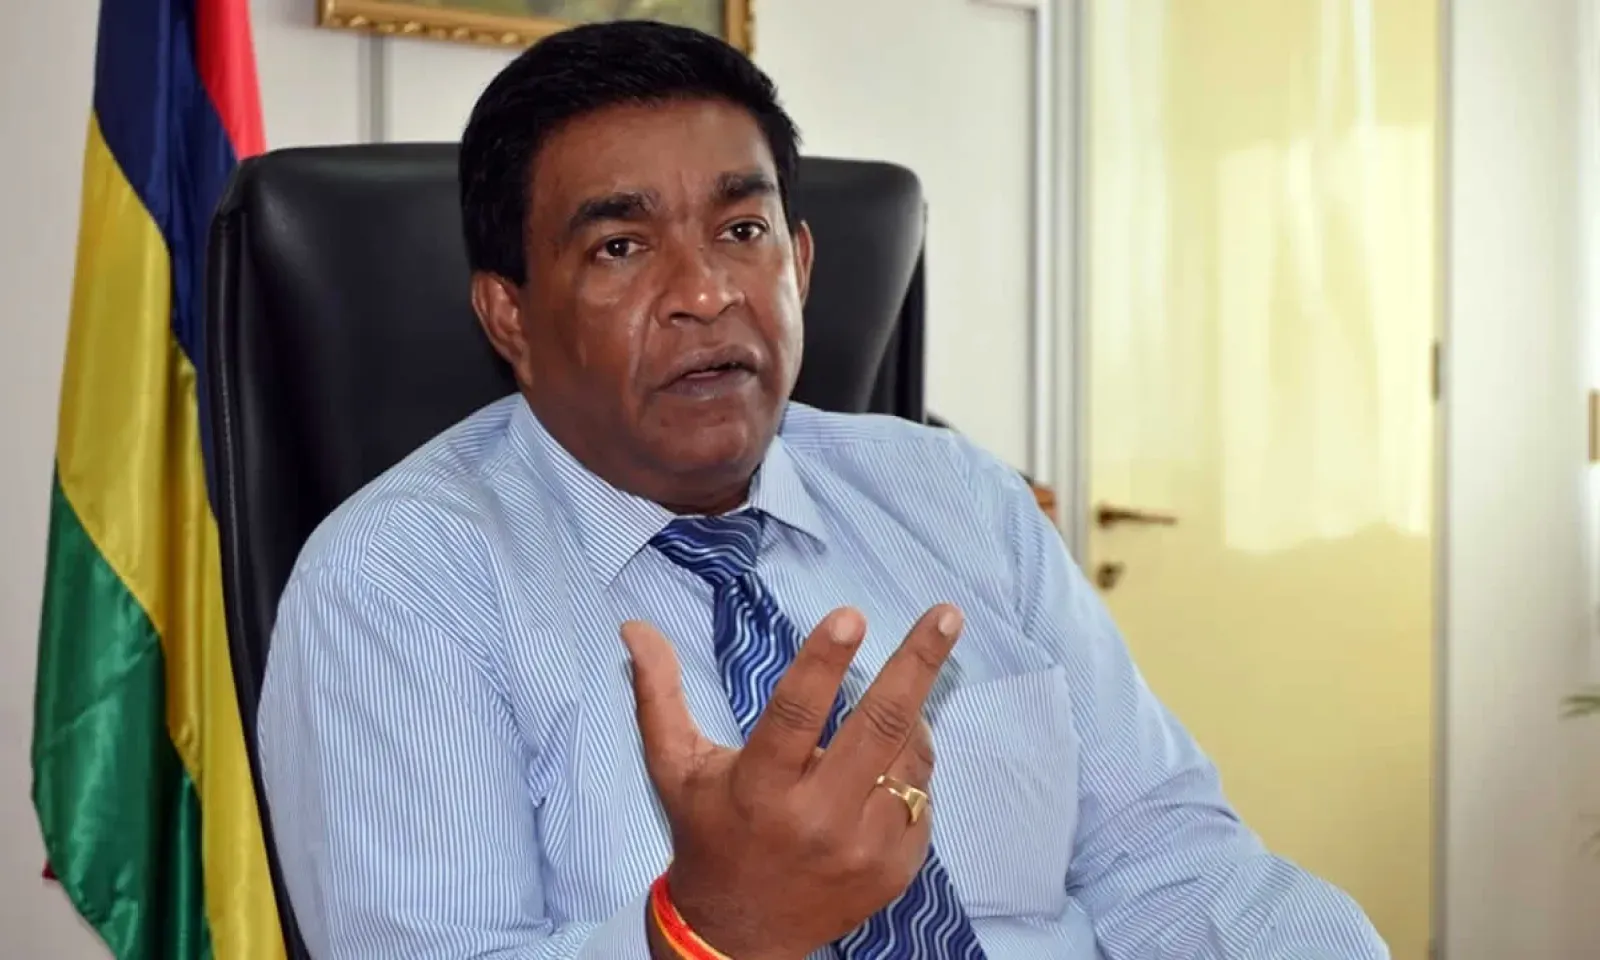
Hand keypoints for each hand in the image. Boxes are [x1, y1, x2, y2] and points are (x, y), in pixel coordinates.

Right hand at [621, 603, 963, 959]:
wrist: (738, 934)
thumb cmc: (708, 834)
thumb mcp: (674, 767)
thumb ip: (658, 694)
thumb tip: (635, 627)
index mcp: (760, 788)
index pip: (796, 714)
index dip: (823, 661)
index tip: (852, 614)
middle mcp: (816, 820)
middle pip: (879, 727)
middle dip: (917, 664)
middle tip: (946, 617)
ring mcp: (863, 849)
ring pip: (910, 759)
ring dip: (913, 715)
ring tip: (906, 687)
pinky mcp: (895, 870)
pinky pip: (922, 797)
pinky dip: (912, 766)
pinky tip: (892, 757)